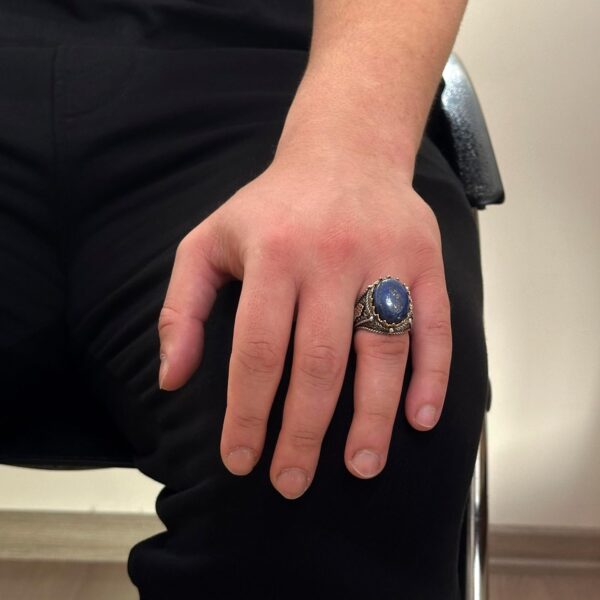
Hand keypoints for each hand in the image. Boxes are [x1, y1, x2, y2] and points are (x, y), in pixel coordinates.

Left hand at [157, 144, 451, 499]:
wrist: (345, 151)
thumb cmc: (273, 205)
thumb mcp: (209, 240)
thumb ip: (183, 308)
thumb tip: (172, 378)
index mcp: (273, 253)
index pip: (258, 350)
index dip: (249, 414)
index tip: (242, 461)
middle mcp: (331, 258)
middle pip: (320, 362)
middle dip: (305, 432)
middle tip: (293, 481)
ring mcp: (385, 259)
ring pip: (382, 351)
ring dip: (373, 418)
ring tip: (361, 467)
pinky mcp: (424, 261)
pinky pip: (435, 326)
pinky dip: (432, 377)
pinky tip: (419, 419)